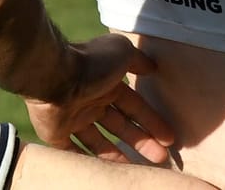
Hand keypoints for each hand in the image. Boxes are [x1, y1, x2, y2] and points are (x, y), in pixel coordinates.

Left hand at [23, 34, 176, 161]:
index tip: (168, 138)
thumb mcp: (123, 52)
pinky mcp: (57, 134)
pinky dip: (87, 161)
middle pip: (120, 127)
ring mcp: (74, 119)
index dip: (152, 121)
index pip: (135, 107)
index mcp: (108, 84)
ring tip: (137, 169)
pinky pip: (73, 152)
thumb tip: (152, 67)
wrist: (55, 75)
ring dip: (119, 155)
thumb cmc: (93, 62)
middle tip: (160, 157)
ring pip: (99, 142)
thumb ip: (138, 60)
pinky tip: (104, 172)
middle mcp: (92, 102)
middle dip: (141, 141)